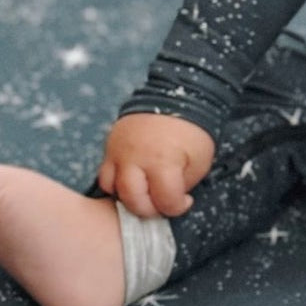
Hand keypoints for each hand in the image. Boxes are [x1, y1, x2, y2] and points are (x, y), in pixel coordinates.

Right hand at [96, 113, 215, 218]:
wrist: (177, 97)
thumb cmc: (192, 130)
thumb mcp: (200, 160)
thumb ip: (182, 184)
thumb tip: (169, 200)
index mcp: (162, 161)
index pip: (164, 201)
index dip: (177, 207)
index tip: (184, 201)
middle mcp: (135, 158)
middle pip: (132, 200)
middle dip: (150, 209)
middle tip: (162, 201)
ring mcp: (119, 151)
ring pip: (111, 187)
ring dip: (128, 195)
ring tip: (145, 191)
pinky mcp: (110, 144)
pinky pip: (105, 171)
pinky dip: (116, 181)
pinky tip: (134, 179)